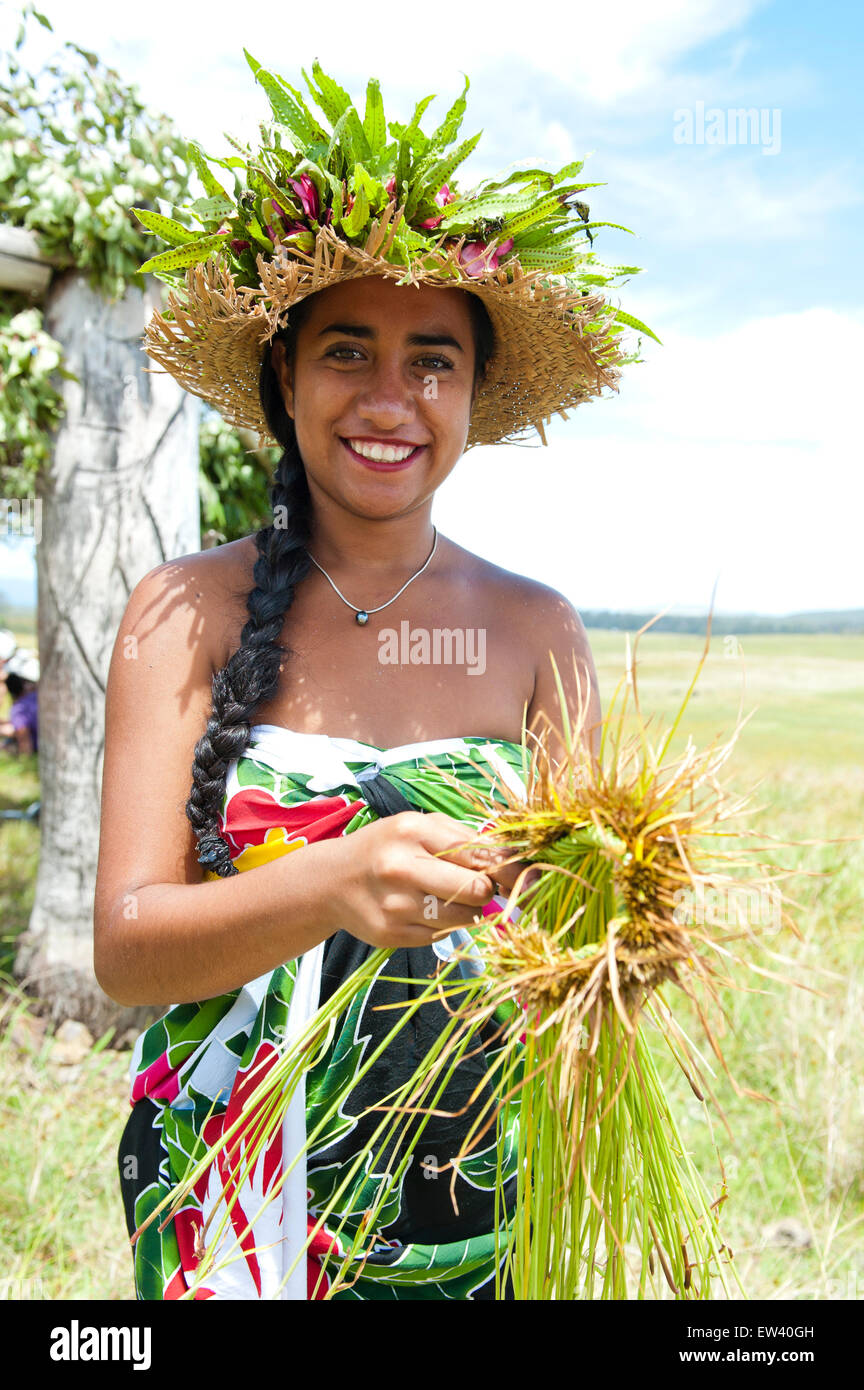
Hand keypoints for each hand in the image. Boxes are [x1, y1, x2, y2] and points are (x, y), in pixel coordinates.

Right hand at [325, 811, 516, 949]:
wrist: (332, 880)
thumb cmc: (389, 847)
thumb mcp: (422, 828)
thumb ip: (466, 841)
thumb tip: (517, 866)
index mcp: (414, 831)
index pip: (480, 855)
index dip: (513, 871)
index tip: (532, 880)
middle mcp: (402, 867)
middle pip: (476, 890)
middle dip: (487, 890)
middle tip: (477, 885)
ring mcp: (395, 904)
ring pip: (464, 918)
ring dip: (468, 910)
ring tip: (445, 895)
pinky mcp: (391, 934)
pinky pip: (441, 935)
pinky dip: (444, 924)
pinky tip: (424, 909)